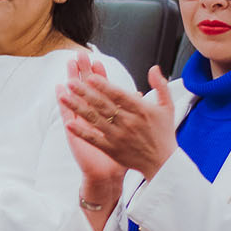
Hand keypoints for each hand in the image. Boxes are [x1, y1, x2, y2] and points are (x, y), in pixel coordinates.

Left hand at [61, 61, 176, 180]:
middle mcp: (128, 122)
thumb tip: (154, 68)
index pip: (119, 95)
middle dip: (85, 92)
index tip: (89, 76)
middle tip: (70, 81)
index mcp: (141, 110)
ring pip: (95, 119)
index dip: (104, 85)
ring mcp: (118, 137)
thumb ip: (161, 86)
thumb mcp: (168, 107)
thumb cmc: (164, 133)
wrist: (163, 163)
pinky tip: (68, 124)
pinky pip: (94, 139)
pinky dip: (81, 132)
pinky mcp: (112, 149)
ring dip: (77, 108)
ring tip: (63, 97)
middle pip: (103, 105)